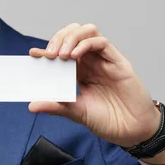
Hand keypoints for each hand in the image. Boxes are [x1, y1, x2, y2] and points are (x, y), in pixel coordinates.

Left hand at [28, 23, 160, 148]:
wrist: (132, 132)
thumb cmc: (109, 120)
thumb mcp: (76, 113)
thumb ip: (56, 106)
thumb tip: (31, 106)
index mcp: (80, 72)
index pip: (61, 52)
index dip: (47, 49)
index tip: (33, 54)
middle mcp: (91, 62)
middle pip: (74, 35)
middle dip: (59, 39)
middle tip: (49, 54)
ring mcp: (104, 60)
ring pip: (88, 32)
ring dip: (71, 37)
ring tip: (61, 53)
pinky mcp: (118, 62)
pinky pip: (101, 43)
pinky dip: (86, 44)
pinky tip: (75, 55)